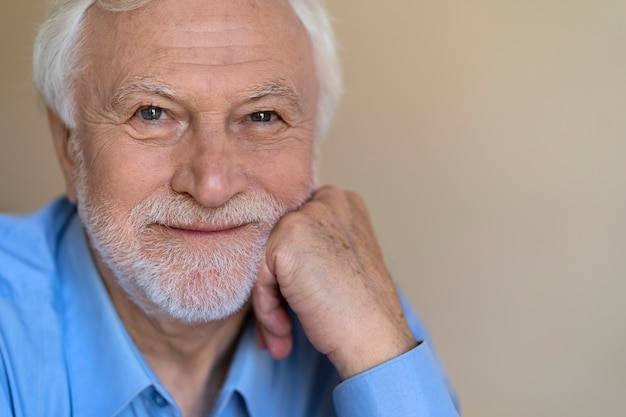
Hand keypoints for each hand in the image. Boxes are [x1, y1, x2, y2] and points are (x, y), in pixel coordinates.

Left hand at [252, 186, 416, 378]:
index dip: (290, 271)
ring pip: (266, 262)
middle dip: (276, 288)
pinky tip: (284, 330)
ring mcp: (307, 216)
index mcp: (345, 203)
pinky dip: (266, 309)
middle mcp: (328, 201)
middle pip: (278, 244)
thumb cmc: (361, 311)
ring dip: (270, 304)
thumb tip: (275, 260)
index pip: (296, 230)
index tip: (293, 305)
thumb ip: (314, 247)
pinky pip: (259, 278)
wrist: (374, 337)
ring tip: (282, 335)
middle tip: (282, 326)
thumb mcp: (342, 261)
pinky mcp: (287, 238)